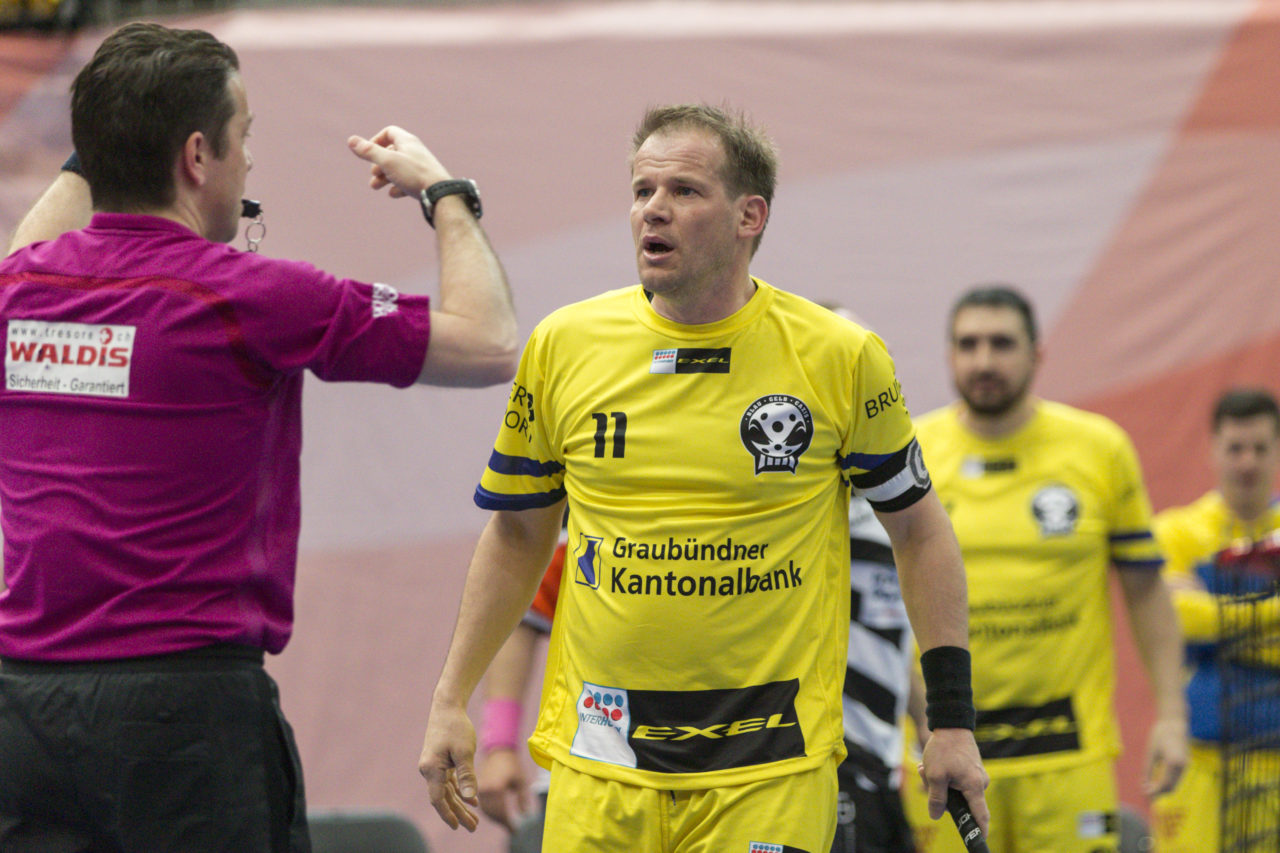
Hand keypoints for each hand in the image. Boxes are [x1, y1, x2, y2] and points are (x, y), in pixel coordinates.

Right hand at [348, 126, 450, 199]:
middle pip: (392, 152)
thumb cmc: (414, 175)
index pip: (389, 132)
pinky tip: (394, 194)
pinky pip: (409, 181)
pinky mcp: (425, 181)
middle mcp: (415, 151)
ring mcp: (421, 167)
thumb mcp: (388, 162)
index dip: (376, 140)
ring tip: (375, 187)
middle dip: (378, 164)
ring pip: (398, 168)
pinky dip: (398, 186)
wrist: (441, 193)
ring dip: (384, 177)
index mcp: (408, 142)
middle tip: (373, 174)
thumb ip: (369, 151)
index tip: (369, 152)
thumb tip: (351, 140)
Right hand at [418, 701, 479, 830]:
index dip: (448, 814)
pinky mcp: (439, 761)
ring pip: (447, 791)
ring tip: (474, 819)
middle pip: (444, 798)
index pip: (439, 799)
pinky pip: (449, 782)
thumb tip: (470, 797)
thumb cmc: (456, 726)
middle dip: (459, 813)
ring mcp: (433, 766)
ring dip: (460, 804)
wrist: (447, 706)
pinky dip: (460, 790)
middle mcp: (429, 770)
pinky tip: (472, 800)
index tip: (458, 826)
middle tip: (473, 827)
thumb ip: (467, 775)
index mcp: (432, 768)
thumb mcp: (465, 751)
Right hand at [477, 747, 530, 831]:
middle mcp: (485, 790)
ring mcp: (480, 788)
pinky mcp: (478, 786)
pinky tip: (498, 813)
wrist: (498, 748)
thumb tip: (526, 814)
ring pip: (485, 810)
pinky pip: (482, 804)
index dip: (508, 823)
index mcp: (496, 788)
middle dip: (501, 822)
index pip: (501, 812)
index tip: (516, 830)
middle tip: (511, 828)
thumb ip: (523, 797)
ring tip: (505, 822)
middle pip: (491, 813)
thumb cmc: (512, 763)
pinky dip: (489, 811)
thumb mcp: (520, 780)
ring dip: (494, 818)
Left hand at [919, 727, 989, 835]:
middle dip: (940, 794)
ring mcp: (976, 775)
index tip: (979, 840)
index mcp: (974, 786)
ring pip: (954, 790)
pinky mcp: (971, 769)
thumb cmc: (944, 748)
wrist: (951, 724)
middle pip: (960, 802)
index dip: (979, 830)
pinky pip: (956, 780)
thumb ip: (937, 798)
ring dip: (938, 782)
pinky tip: (930, 764)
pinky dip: (942, 775)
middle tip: (926, 777)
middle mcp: (980, 783)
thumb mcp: (935, 775)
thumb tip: (937, 815)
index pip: (980, 815)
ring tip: (926, 767)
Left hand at [1144, 715, 1187, 795]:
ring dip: (1163, 789)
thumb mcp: (1151, 753)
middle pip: (1171, 787)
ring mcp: (1186, 765)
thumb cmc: (1160, 735)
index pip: (1164, 783)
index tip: (1144, 793)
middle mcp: (1182, 766)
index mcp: (1173, 762)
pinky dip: (1167, 783)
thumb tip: (1144, 785)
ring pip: (1175, 784)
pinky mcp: (1185, 764)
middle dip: (1159, 793)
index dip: (1154, 791)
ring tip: (1149, 789)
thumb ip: (1148, 770)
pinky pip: (1176, 779)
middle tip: (1145, 794)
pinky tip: (1156, 782)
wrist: (1174, 723)